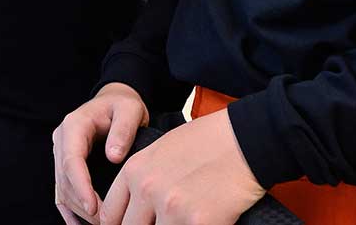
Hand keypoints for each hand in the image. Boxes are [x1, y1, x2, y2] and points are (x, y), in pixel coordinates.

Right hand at [54, 83, 149, 223]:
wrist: (114, 101)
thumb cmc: (122, 105)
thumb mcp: (129, 110)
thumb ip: (123, 129)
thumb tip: (113, 156)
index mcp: (74, 126)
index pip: (71, 161)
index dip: (81, 187)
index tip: (95, 208)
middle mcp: (62, 141)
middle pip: (65, 180)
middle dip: (83, 204)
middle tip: (108, 221)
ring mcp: (61, 154)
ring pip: (63, 189)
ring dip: (79, 210)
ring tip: (103, 222)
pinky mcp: (65, 166)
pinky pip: (63, 192)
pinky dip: (71, 210)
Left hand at [97, 108, 263, 224]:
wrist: (245, 139)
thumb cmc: (207, 142)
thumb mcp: (162, 151)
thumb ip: (142, 178)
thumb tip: (137, 208)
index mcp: (135, 171)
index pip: (109, 215)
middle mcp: (147, 189)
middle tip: (162, 223)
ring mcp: (171, 207)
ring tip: (181, 222)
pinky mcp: (198, 222)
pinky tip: (202, 224)